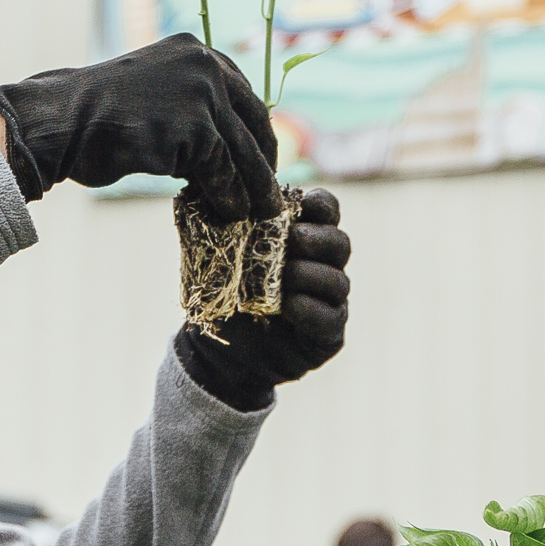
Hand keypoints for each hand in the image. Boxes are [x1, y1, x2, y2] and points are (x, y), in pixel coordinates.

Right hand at [0, 37, 278, 217]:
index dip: (258, 134)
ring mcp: (201, 94)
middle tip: (270, 195)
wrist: (62, 121)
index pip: (246, 97)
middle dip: (263, 163)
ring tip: (258, 213)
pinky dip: (229, 196)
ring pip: (242, 151)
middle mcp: (206, 66)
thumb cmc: (99, 116)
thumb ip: (191, 107)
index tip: (263, 161)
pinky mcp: (194, 128)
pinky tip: (228, 213)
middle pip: (252, 123)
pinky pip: (223, 170)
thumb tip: (227, 147)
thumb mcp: (155, 96)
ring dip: (252, 188)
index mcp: (198, 52)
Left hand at [173, 188, 347, 410]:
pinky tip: (290, 307)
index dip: (321, 205)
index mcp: (302, 241)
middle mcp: (321, 268)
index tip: (301, 205)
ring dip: (311, 275)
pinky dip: (311, 309)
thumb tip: (203, 192)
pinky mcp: (327, 334)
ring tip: (286, 277)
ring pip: (339, 281)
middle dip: (319, 239)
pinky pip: (331, 318)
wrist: (219, 353)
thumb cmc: (223, 298)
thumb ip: (222, 225)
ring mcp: (328, 303)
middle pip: (340, 243)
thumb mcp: (218, 257)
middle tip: (294, 240)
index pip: (327, 212)